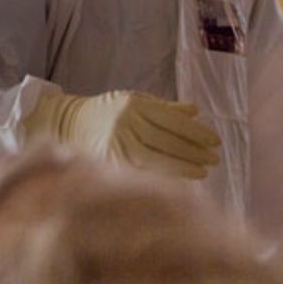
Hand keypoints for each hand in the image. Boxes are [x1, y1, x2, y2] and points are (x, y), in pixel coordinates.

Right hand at [23, 89, 220, 178]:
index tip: (215, 142)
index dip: (196, 132)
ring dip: (181, 166)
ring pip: (154, 157)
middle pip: (166, 139)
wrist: (68, 123)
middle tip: (214, 160)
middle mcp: (124, 122)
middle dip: (193, 151)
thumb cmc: (107, 112)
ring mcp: (115, 143)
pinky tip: (177, 182)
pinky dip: (160, 176)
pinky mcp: (107, 161)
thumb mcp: (135, 101)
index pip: (172, 119)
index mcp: (134, 104)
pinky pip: (139, 171)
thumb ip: (165, 108)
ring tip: (202, 172)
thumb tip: (195, 111)